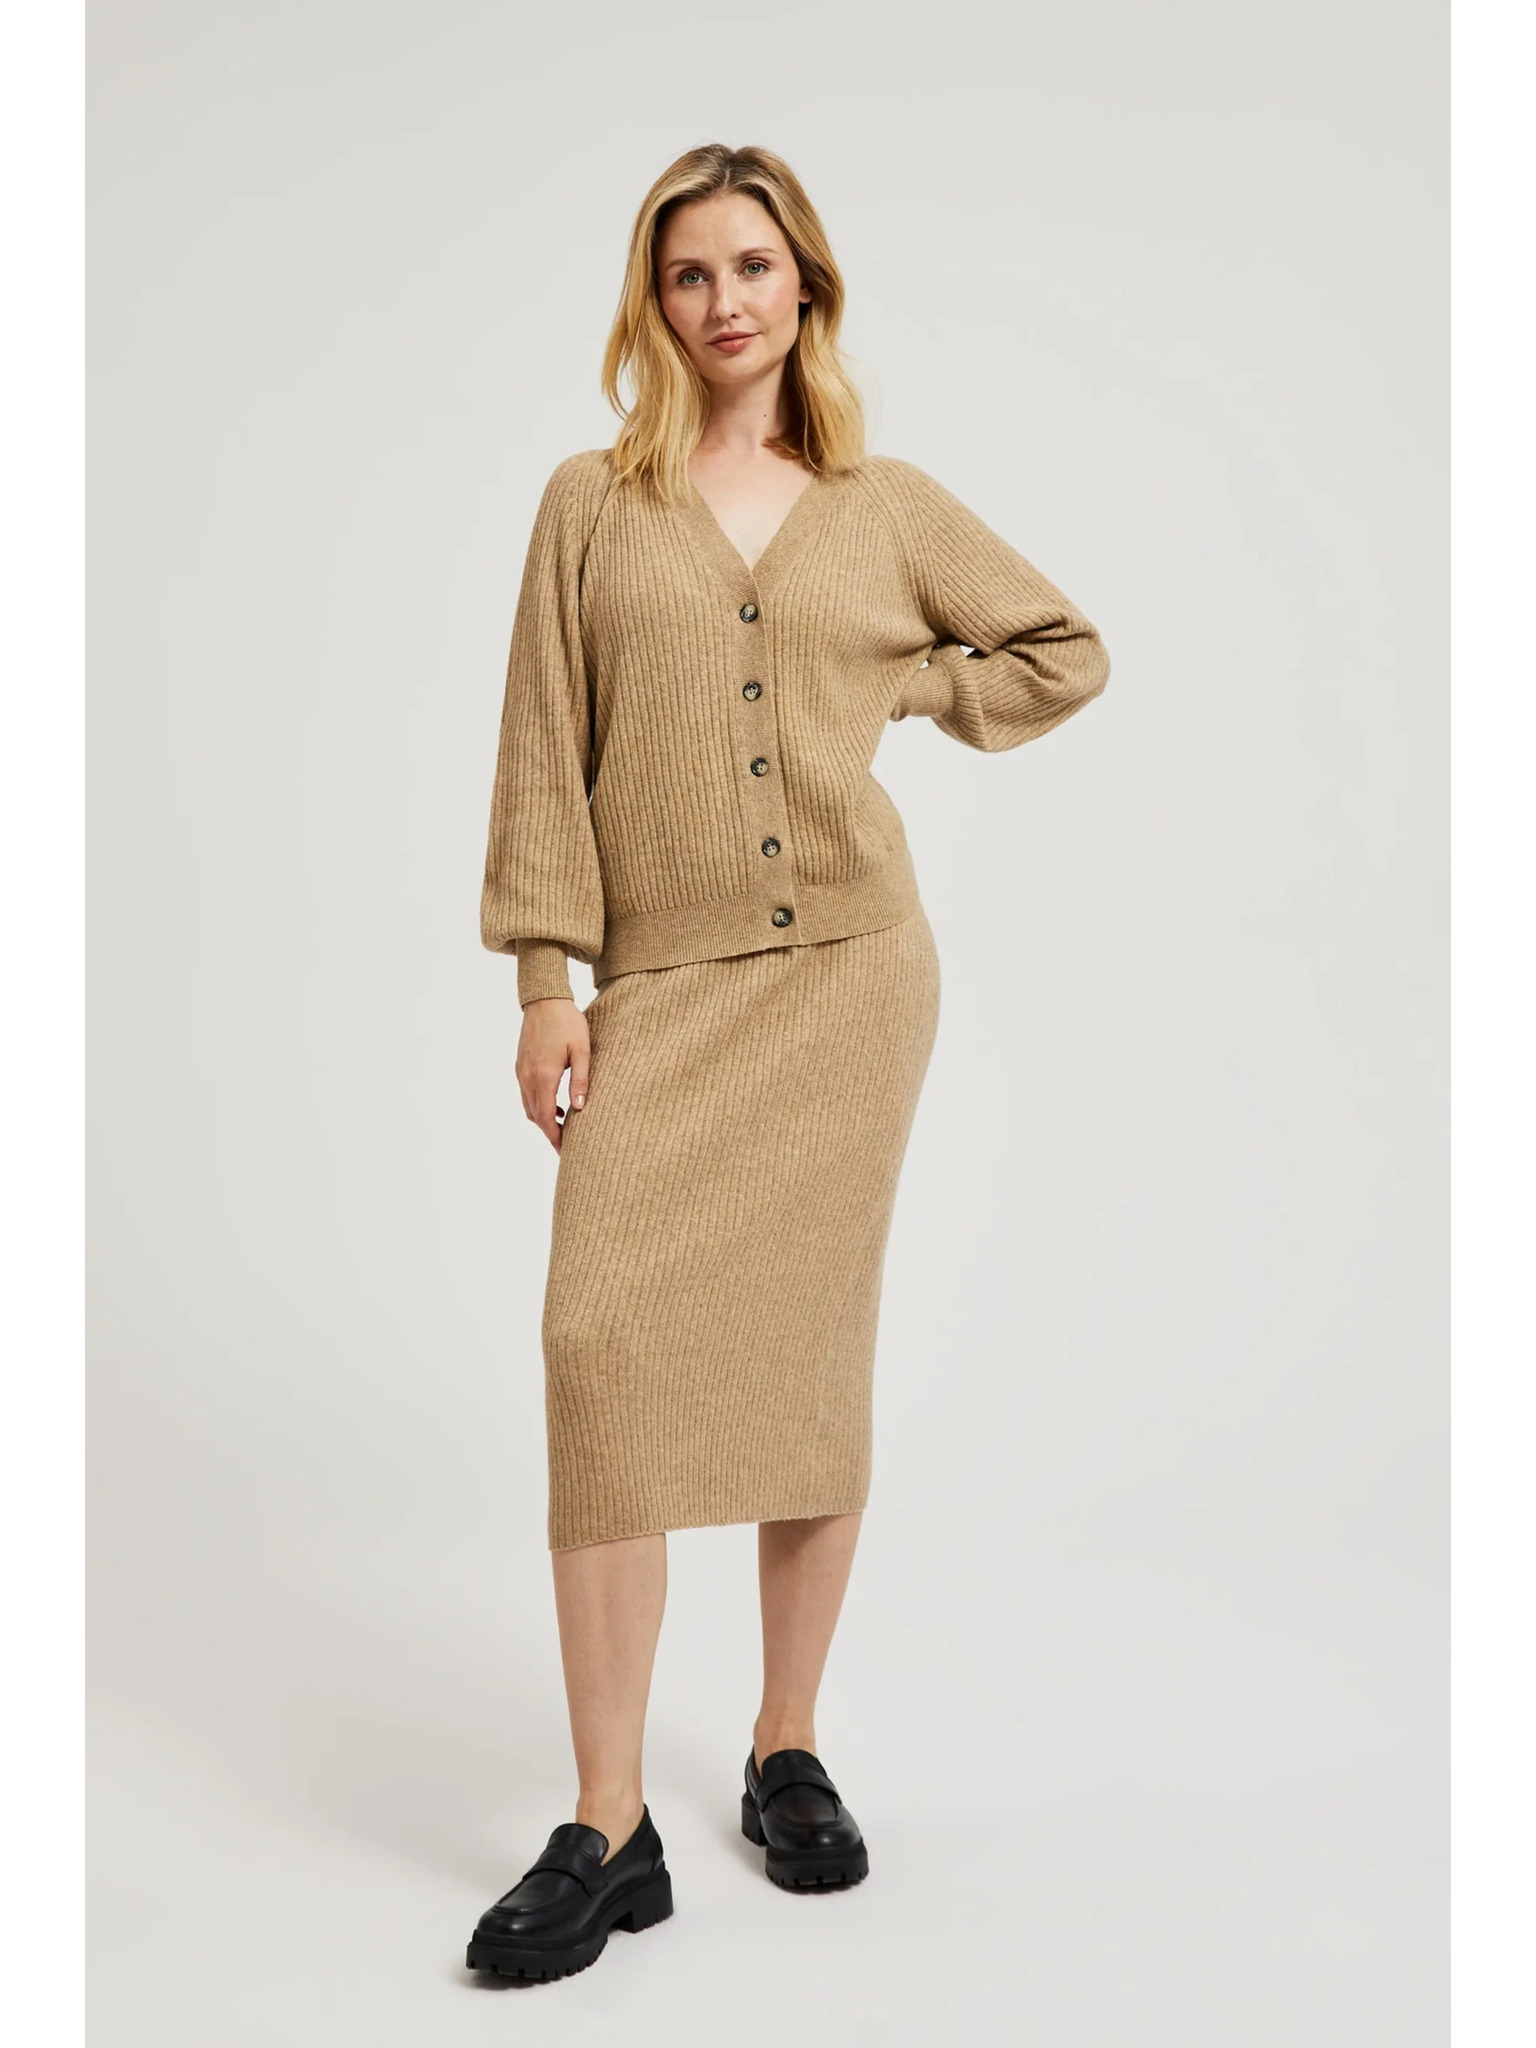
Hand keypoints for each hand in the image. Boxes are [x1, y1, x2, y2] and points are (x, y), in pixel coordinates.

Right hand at [515, 997, 590, 1151]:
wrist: (544, 999)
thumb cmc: (567, 1022)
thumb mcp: (582, 1051)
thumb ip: (581, 1080)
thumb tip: (580, 1108)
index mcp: (544, 1076)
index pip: (547, 1117)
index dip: (555, 1136)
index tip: (565, 1150)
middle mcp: (528, 1077)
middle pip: (535, 1116)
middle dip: (549, 1132)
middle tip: (566, 1144)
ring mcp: (521, 1071)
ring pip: (528, 1106)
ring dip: (543, 1119)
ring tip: (563, 1126)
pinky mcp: (520, 1065)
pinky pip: (526, 1093)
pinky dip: (537, 1105)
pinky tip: (555, 1103)